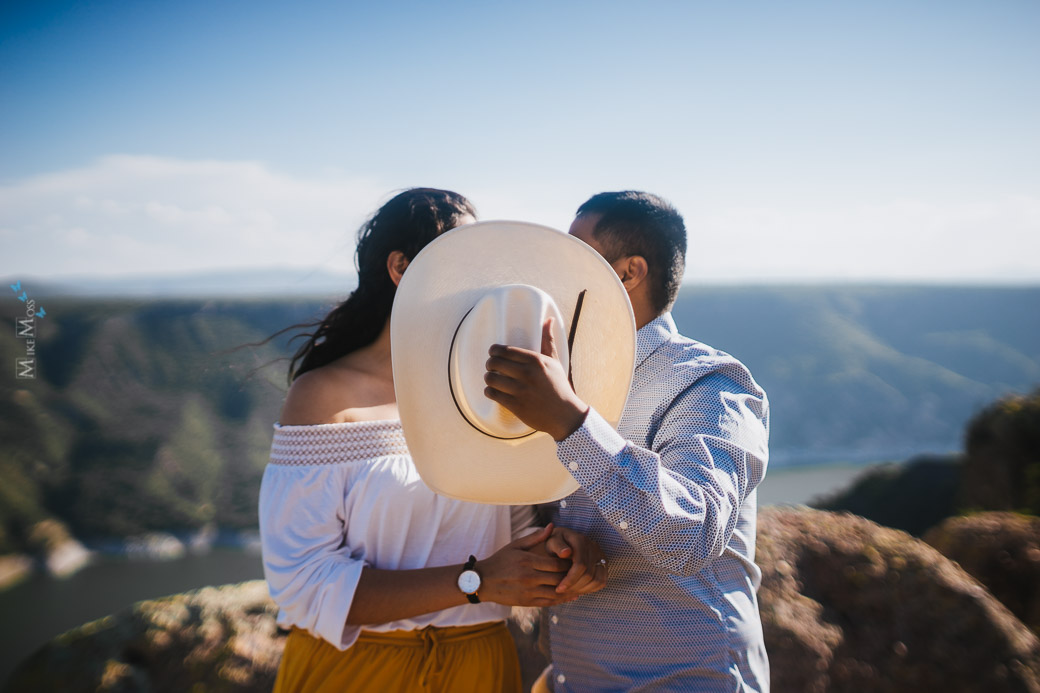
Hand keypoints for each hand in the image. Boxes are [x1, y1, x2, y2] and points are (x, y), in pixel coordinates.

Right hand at [476, 524, 578, 606]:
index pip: (556, 564)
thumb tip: (552, 527)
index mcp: (527, 561)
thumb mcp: (515, 546)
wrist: (482, 581)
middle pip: (559, 578)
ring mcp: (528, 591)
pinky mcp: (527, 602)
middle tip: (582, 572)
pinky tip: (570, 596)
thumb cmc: (500, 561)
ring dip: (570, 589)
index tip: (576, 560)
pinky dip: (562, 600)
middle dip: (572, 576)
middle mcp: (529, 577)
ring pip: (556, 592)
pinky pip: (549, 602)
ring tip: (580, 584)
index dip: (569, 563)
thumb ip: (535, 537)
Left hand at [484, 318, 589, 440]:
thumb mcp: (556, 362)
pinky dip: (489, 391)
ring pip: (491, 379)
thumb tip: (549, 319)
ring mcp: (521, 390)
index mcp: (536, 361)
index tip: (493, 353)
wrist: (565, 415)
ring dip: (488, 378)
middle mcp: (527, 374)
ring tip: (492, 379)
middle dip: (489, 364)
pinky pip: (492, 394)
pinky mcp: (516, 405)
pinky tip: (494, 391)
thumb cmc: (559, 386)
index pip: (505, 350)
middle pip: (494, 363)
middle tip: (492, 367)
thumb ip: (548, 341)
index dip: (494, 350)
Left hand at [545, 526, 607, 593]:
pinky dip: (590, 589)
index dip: (570, 579)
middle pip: (589, 574)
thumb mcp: (551, 542)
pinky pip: (601, 581)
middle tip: (562, 593)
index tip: (559, 589)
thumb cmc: (554, 543)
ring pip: (597, 580)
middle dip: (575, 587)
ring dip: (583, 589)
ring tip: (569, 592)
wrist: (563, 541)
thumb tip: (566, 553)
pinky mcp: (603, 563)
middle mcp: (594, 547)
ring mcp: (600, 555)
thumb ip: (557, 546)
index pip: (580, 565)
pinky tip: (577, 590)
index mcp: (581, 540)